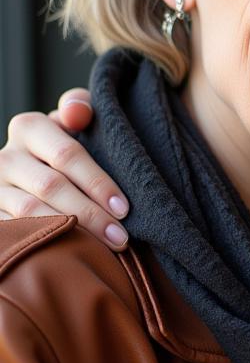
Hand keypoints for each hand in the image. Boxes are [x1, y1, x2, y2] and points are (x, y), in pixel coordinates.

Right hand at [0, 89, 129, 249]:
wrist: (35, 168)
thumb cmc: (68, 145)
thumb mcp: (74, 121)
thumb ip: (79, 108)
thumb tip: (77, 111)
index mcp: (28, 127)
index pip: (67, 154)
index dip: (97, 182)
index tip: (124, 208)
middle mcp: (5, 156)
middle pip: (51, 186)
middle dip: (90, 213)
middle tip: (121, 236)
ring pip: (31, 212)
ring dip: (71, 231)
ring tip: (106, 247)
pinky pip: (16, 232)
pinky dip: (46, 243)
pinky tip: (71, 254)